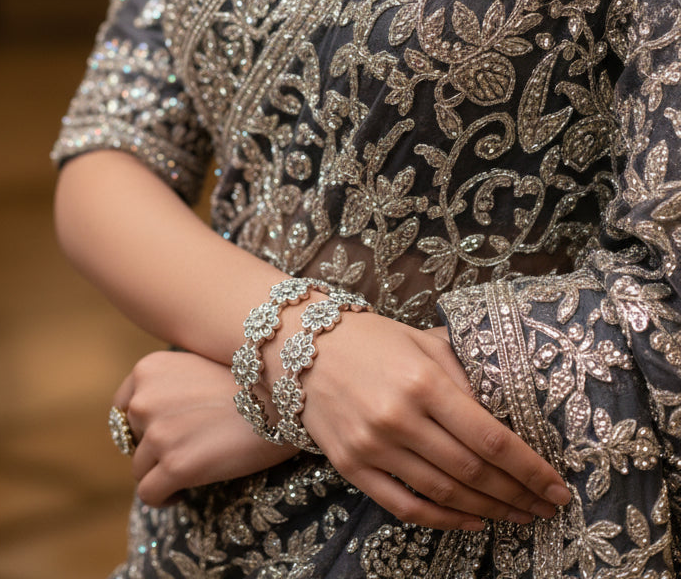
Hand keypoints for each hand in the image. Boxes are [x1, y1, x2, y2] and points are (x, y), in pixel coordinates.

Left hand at [114, 351, 296, 505]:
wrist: (284, 400)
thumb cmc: (250, 382)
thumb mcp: (198, 365)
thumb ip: (168, 385)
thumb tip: (148, 415)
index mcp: (148, 369)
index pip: (123, 407)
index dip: (142, 424)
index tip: (164, 434)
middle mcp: (145, 399)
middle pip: (132, 440)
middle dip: (156, 448)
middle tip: (190, 448)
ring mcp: (158, 434)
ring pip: (140, 470)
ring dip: (162, 473)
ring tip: (194, 468)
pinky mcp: (174, 466)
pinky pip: (150, 494)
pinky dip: (165, 498)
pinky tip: (184, 493)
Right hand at [270, 311, 570, 530]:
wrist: (302, 345)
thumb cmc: (370, 339)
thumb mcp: (422, 341)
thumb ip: (464, 372)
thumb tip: (506, 408)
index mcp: (422, 381)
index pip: (490, 438)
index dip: (530, 468)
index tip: (557, 486)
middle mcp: (399, 417)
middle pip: (472, 471)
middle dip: (518, 494)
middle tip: (546, 507)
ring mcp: (372, 445)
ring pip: (444, 494)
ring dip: (488, 510)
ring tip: (517, 515)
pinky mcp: (352, 465)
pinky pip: (404, 506)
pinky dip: (443, 520)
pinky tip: (470, 520)